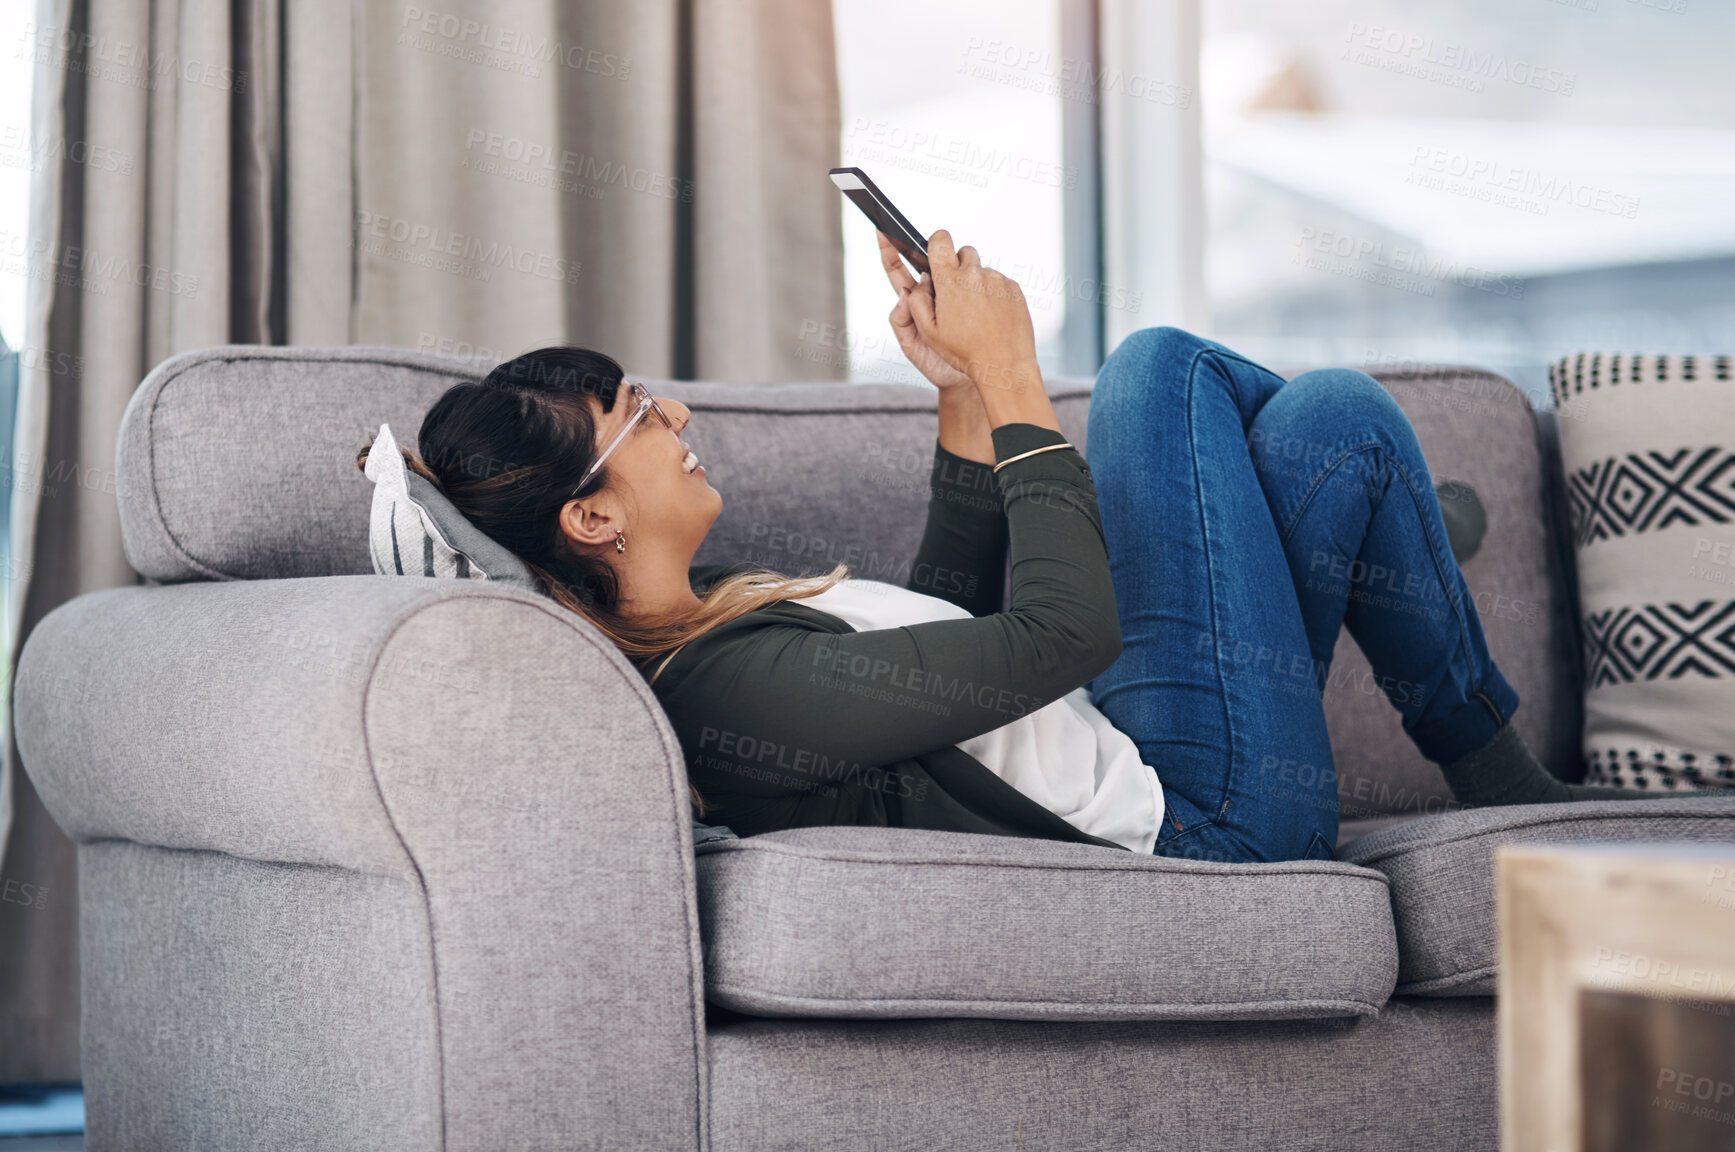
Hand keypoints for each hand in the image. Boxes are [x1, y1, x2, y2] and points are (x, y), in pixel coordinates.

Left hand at [878, 231, 972, 391]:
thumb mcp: (911, 347)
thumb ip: (902, 323)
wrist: (967, 378)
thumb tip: (905, 295)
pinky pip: (967, 279)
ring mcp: (951, 293)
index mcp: (912, 303)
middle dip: (923, 245)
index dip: (889, 250)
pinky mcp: (970, 296)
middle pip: (923, 262)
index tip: (881, 229)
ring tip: (952, 262)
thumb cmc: (935, 364)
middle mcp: (930, 294)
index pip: (897, 271)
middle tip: (927, 234)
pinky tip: (971, 274)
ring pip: (947, 267)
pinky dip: (968, 274)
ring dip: (949, 261)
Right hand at [902, 229, 1039, 391]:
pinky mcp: (1013, 288)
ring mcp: (997, 279)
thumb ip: (916, 301)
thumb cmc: (965, 351)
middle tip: (956, 295)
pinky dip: (994, 295)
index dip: (936, 244)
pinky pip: (999, 283)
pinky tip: (991, 317)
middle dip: (957, 268)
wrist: (1004, 364)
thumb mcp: (928, 332)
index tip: (937, 255)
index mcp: (950, 281)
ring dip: (976, 284)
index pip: (940, 239)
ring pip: (981, 271)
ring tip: (976, 314)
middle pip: (963, 252)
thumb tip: (920, 280)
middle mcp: (975, 274)